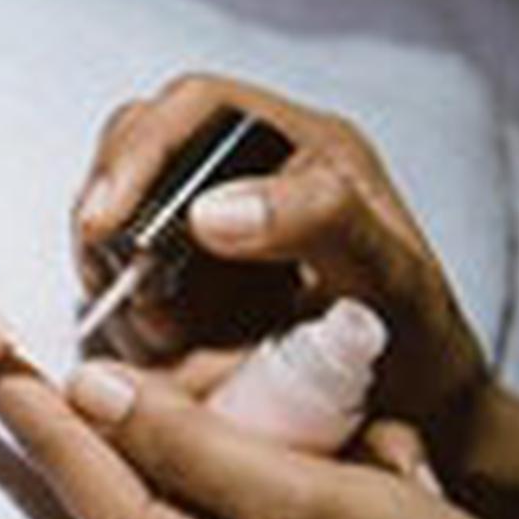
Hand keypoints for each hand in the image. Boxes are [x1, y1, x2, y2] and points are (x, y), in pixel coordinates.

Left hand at [0, 361, 518, 518]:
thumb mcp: (308, 506)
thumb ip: (192, 444)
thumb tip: (89, 385)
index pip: (56, 449)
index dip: (4, 379)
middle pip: (110, 436)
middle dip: (158, 384)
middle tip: (239, 373)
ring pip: (175, 436)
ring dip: (243, 408)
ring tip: (342, 441)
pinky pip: (227, 455)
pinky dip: (277, 435)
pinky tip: (354, 453)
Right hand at [71, 74, 495, 471]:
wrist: (408, 408)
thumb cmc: (412, 339)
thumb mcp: (387, 274)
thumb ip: (319, 222)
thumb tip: (212, 211)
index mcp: (304, 146)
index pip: (194, 110)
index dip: (138, 154)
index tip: (106, 221)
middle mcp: (248, 170)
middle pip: (137, 152)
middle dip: (112, 217)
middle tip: (111, 279)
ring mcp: (207, 223)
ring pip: (118, 214)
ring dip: (113, 268)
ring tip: (158, 329)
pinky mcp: (180, 275)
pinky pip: (122, 272)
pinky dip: (123, 305)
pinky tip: (160, 340)